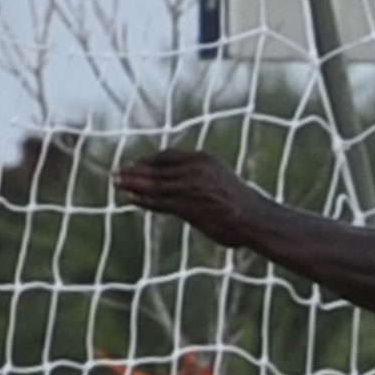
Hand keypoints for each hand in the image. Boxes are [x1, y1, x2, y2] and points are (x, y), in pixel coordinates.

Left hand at [117, 150, 273, 247]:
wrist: (256, 218)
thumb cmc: (237, 201)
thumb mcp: (217, 177)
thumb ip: (195, 174)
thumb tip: (170, 177)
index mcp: (204, 159)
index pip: (167, 155)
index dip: (147, 160)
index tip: (134, 165)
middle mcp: (197, 171)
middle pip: (157, 169)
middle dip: (134, 171)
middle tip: (117, 173)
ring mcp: (193, 188)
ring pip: (155, 185)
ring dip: (133, 184)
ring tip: (118, 184)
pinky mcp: (190, 207)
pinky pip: (160, 202)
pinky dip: (142, 199)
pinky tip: (130, 197)